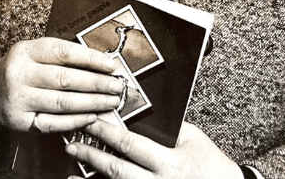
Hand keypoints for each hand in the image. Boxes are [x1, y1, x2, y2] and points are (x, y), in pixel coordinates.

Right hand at [0, 37, 124, 132]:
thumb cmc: (15, 71)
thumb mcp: (31, 53)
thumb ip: (60, 56)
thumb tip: (99, 63)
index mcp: (25, 51)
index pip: (63, 52)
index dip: (90, 58)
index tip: (111, 64)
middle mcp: (19, 74)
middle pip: (66, 79)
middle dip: (97, 83)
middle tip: (116, 86)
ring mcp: (19, 99)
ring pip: (62, 102)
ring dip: (92, 102)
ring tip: (110, 101)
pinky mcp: (20, 121)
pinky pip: (54, 122)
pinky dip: (76, 120)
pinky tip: (91, 116)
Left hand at [64, 121, 242, 178]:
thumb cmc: (211, 166)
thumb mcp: (194, 140)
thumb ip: (169, 127)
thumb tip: (143, 112)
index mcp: (169, 162)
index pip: (131, 145)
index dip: (107, 134)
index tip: (90, 122)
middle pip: (116, 170)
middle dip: (91, 156)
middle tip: (72, 145)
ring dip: (91, 178)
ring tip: (73, 167)